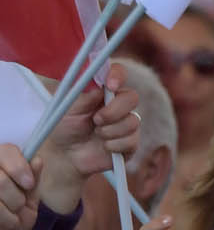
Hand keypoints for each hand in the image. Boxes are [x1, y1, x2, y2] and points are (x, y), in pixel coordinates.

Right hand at [0, 143, 38, 229]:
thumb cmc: (11, 223)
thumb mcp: (27, 202)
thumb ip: (32, 181)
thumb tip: (37, 159)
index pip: (5, 151)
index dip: (18, 167)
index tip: (28, 185)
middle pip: (0, 179)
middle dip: (15, 198)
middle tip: (18, 209)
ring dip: (8, 217)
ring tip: (11, 224)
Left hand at [39, 63, 140, 214]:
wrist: (64, 155)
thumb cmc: (64, 127)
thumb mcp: (66, 110)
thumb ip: (83, 97)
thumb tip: (100, 88)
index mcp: (104, 91)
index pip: (118, 74)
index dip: (118, 76)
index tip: (111, 85)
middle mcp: (118, 104)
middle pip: (132, 98)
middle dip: (114, 110)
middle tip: (96, 120)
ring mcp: (126, 123)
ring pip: (133, 121)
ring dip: (111, 130)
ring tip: (96, 134)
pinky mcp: (130, 142)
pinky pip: (132, 140)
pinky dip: (115, 145)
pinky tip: (104, 147)